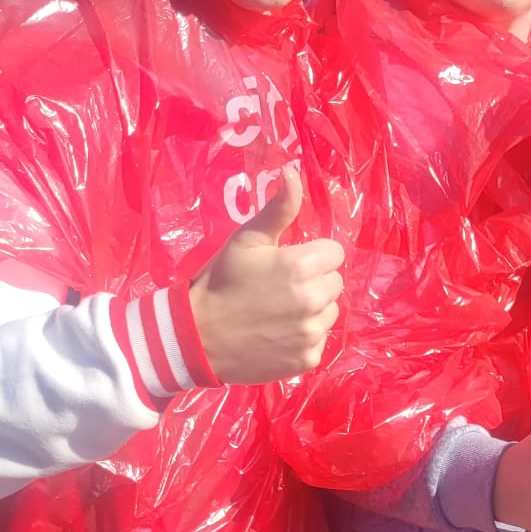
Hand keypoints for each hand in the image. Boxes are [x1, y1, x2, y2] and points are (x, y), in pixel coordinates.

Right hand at [189, 165, 344, 383]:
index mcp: (302, 266)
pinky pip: (319, 340)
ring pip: (330, 311)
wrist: (196, 338)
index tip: (286, 263)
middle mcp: (314, 300)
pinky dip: (303, 338)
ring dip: (312, 310)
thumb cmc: (220, 283)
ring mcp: (313, 333)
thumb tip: (292, 172)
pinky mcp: (308, 359)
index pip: (334, 253)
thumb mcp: (246, 240)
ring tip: (277, 312)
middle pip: (334, 282)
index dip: (311, 255)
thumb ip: (278, 208)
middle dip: (313, 281)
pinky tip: (277, 335)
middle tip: (279, 288)